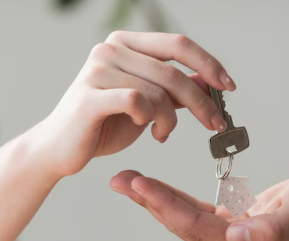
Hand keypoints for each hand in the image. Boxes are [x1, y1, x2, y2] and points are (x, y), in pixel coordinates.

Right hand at [30, 32, 235, 178]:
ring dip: (171, 119)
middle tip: (215, 124)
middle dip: (201, 101)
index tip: (229, 87)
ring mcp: (97, 70)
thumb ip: (173, 91)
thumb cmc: (101, 126)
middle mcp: (109, 49)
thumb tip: (210, 82)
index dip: (208, 64)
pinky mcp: (89, 97)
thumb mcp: (146, 105)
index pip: (177, 44)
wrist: (59, 150)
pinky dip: (150, 119)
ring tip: (163, 134)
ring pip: (158, 91)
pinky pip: (137, 102)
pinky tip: (146, 131)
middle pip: (173, 71)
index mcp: (124, 43)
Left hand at [109, 169, 288, 240]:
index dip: (166, 205)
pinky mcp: (235, 230)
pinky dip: (175, 200)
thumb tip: (237, 237)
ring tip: (128, 181)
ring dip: (156, 201)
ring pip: (185, 221)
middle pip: (183, 226)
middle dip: (150, 202)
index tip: (138, 184)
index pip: (196, 227)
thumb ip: (274, 226)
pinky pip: (197, 215)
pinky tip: (155, 190)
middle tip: (119, 179)